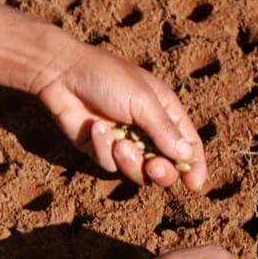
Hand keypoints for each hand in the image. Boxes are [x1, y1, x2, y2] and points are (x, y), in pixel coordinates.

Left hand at [35, 43, 206, 189]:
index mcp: (164, 113)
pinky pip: (108, 164)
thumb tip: (187, 156)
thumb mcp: (142, 100)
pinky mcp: (98, 149)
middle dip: (162, 172)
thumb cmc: (108, 78)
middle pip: (164, 167)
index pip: (188, 145)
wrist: (63, 74)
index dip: (193, 166)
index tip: (194, 184)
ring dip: (130, 161)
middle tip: (154, 167)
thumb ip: (164, 130)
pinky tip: (96, 129)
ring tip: (119, 143)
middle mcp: (146, 131)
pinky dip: (103, 149)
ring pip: (136, 172)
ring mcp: (122, 142)